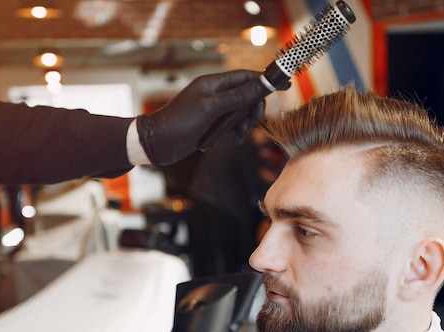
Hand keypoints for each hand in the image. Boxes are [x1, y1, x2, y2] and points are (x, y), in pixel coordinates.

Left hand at [137, 70, 266, 165]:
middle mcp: (214, 93)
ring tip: (238, 136)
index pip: (245, 76)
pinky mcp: (211, 123)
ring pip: (241, 111)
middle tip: (254, 121)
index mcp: (213, 83)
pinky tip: (234, 140)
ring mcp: (213, 109)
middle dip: (253, 108)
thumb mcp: (211, 108)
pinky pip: (232, 123)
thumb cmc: (180, 122)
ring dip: (244, 123)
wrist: (159, 143)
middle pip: (246, 94)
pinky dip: (236, 130)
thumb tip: (259, 84)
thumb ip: (236, 96)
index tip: (284, 84)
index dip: (264, 80)